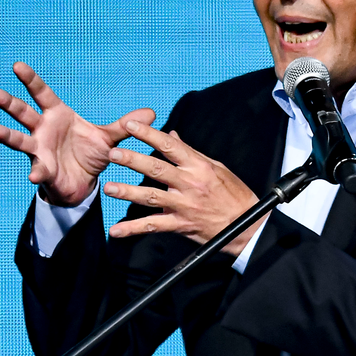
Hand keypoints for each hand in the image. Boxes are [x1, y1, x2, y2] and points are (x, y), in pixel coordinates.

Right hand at [0, 63, 154, 206]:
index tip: (17, 65)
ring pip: (19, 139)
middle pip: (23, 113)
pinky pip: (39, 170)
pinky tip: (34, 175)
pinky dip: (37, 172)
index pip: (41, 94)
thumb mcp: (109, 139)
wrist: (84, 183)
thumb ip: (125, 125)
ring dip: (6, 135)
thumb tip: (151, 111)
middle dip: (9, 103)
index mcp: (57, 115)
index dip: (30, 80)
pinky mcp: (43, 170)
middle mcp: (43, 129)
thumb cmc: (90, 155)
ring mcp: (39, 150)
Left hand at [102, 121, 263, 255]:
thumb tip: (171, 137)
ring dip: (128, 192)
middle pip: (156, 169)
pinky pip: (153, 226)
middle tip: (113, 153)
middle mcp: (189, 184)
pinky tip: (117, 230)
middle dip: (133, 160)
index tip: (130, 125)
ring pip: (150, 197)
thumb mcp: (216, 167)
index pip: (169, 146)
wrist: (246, 226)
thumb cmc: (233, 194)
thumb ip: (190, 153)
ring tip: (109, 188)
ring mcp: (183, 205)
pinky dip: (133, 229)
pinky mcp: (180, 224)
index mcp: (198, 166)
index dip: (148, 134)